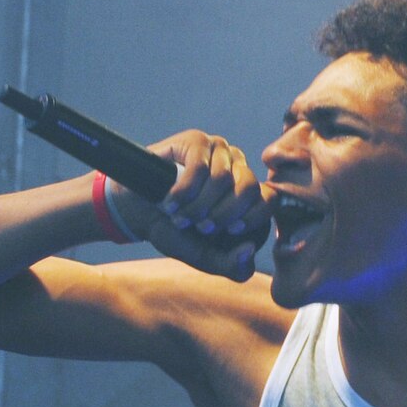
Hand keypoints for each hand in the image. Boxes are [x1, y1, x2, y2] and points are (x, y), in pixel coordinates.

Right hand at [110, 130, 271, 280]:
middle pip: (247, 188)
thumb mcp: (205, 257)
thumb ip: (232, 266)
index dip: (250, 218)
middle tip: (199, 226)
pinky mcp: (196, 141)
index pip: (269, 200)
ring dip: (196, 206)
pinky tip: (169, 201)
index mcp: (247, 192)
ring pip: (221, 179)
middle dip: (221, 215)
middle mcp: (237, 167)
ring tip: (179, 215)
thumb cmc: (175, 232)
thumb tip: (249, 249)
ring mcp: (218, 150)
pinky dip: (182, 192)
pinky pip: (199, 167)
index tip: (226, 231)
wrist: (137, 213)